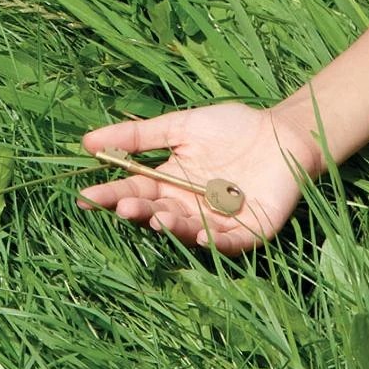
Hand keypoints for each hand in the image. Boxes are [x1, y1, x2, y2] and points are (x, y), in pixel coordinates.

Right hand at [77, 101, 315, 254]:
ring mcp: (218, 222)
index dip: (111, 195)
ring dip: (171, 226)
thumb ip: (138, 136)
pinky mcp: (250, 231)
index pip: (135, 192)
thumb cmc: (231, 127)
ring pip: (187, 230)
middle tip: (119, 206)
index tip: (85, 196)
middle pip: (157, 214)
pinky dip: (215, 241)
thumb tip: (86, 142)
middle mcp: (189, 208)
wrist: (282, 132)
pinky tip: (199, 234)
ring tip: (155, 217)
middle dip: (138, 212)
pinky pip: (229, 242)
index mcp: (171, 184)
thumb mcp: (179, 126)